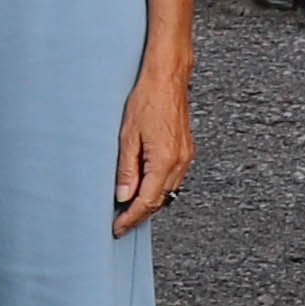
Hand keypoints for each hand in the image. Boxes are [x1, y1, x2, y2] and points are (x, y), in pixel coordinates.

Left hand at [112, 55, 193, 232]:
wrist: (167, 77)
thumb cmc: (147, 99)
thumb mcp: (128, 136)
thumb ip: (127, 169)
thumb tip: (123, 196)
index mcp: (164, 161)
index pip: (146, 201)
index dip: (131, 218)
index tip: (118, 228)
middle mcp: (179, 162)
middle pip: (159, 201)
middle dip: (140, 215)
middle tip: (121, 223)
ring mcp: (185, 156)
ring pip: (168, 191)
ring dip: (150, 202)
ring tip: (130, 209)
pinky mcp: (186, 150)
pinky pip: (173, 178)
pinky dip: (159, 188)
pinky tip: (146, 187)